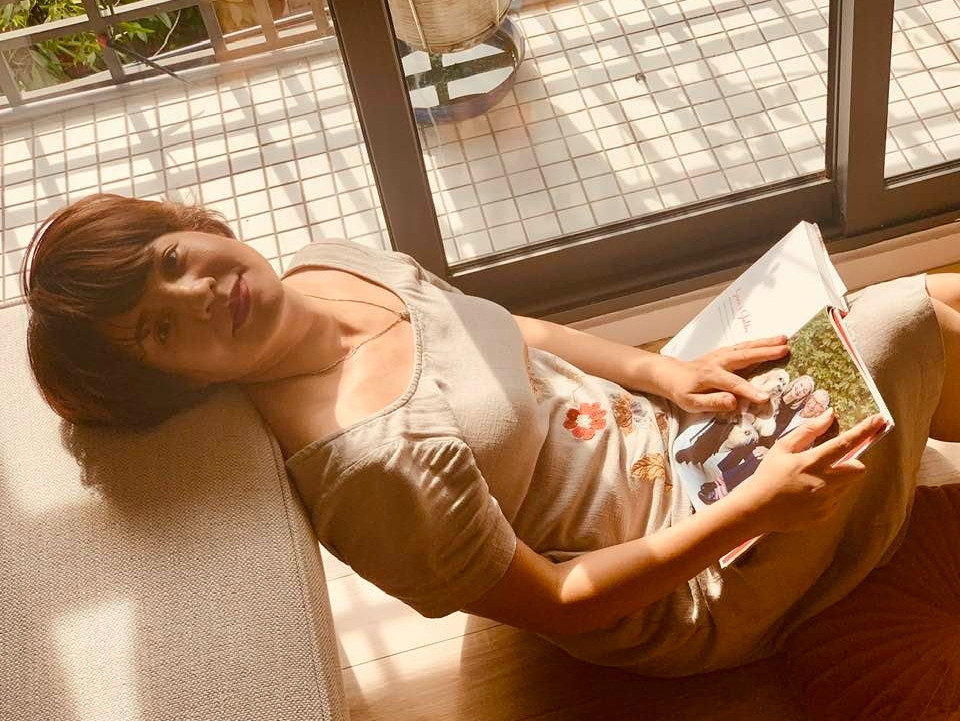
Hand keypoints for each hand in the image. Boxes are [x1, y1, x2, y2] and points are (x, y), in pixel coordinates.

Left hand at [657, 336, 789, 412]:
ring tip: (784, 339)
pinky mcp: (724, 352)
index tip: (765, 398)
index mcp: (709, 375)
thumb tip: (733, 402)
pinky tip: (771, 341)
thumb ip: (711, 402)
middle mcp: (717, 361)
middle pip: (744, 355)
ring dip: (765, 343)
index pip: (732, 384)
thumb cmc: (681, 391)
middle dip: (765, 353)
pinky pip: (743, 346)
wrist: (670, 374)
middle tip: (785, 349)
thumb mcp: (690, 403)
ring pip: (745, 347)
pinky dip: (758, 343)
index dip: (748, 391)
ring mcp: (721, 354)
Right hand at [731, 409, 885, 533]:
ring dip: (838, 480)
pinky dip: (828, 495)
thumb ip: (808, 431)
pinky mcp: (825, 515)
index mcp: (812, 462)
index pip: (846, 443)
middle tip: (834, 463)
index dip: (864, 430)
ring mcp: (826, 501)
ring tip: (812, 481)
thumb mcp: (782, 448)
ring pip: (847, 486)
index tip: (879, 420)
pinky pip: (836, 501)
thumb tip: (829, 415)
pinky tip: (807, 495)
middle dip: (853, 463)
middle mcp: (824, 482)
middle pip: (858, 469)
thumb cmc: (767, 474)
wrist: (757, 509)